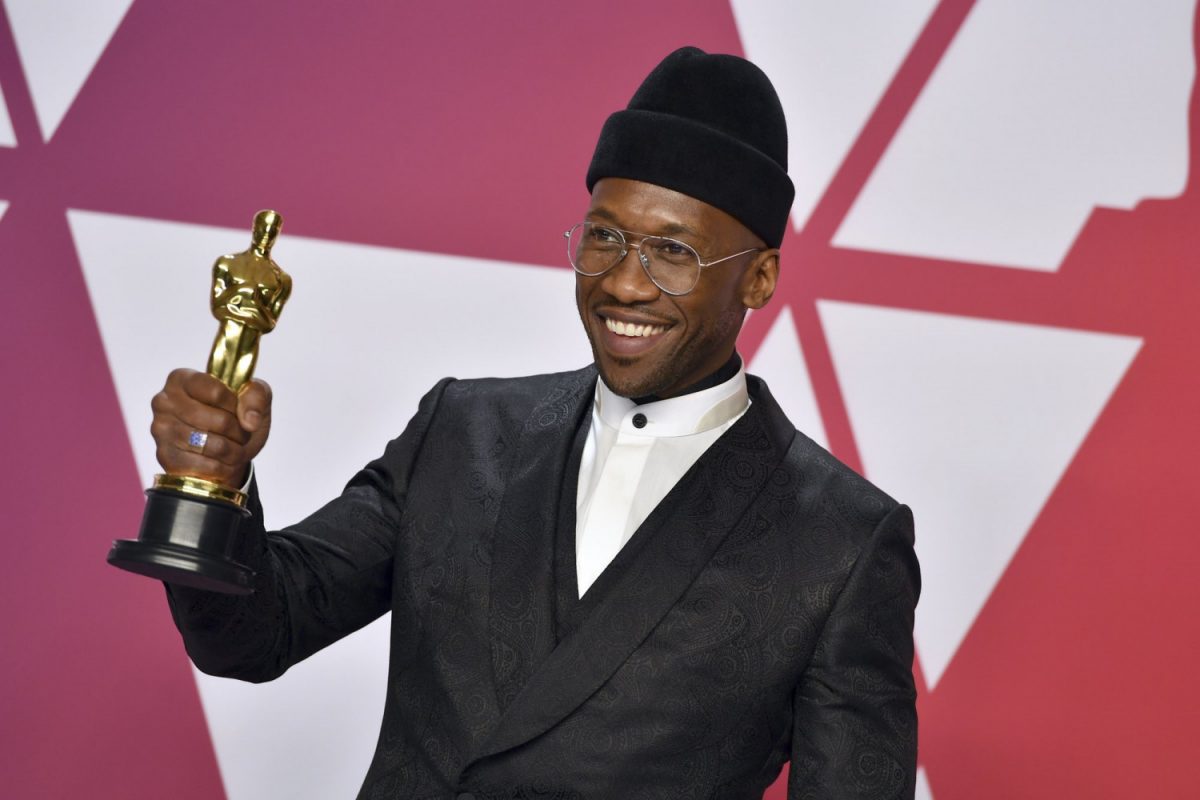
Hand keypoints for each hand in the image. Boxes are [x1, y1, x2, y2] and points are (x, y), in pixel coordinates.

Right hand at [150, 368, 271, 488]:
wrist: (227, 450)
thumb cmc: (236, 417)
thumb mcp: (254, 398)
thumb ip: (256, 396)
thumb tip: (250, 421)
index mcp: (182, 378)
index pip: (216, 392)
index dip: (236, 406)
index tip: (240, 411)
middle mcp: (164, 401)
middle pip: (219, 421)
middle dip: (239, 431)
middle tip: (241, 434)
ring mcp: (161, 430)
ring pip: (213, 445)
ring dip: (234, 450)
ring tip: (233, 447)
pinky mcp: (165, 457)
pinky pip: (205, 466)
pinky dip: (222, 467)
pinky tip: (221, 462)